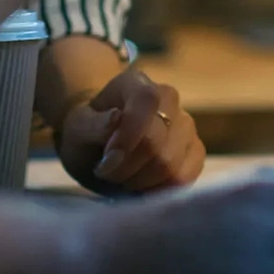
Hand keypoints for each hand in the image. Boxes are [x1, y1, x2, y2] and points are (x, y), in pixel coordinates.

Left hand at [57, 67, 202, 194]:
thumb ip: (92, 125)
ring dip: (141, 182)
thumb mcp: (77, 128)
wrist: (102, 143)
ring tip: (123, 177)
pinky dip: (159, 190)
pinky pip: (184, 179)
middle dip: (127, 168)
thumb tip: (116, 118)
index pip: (146, 101)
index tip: (106, 161)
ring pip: (171, 165)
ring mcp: (186, 125)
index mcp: (136, 83)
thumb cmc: (89, 132)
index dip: (128, 136)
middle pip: (156, 143)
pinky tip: (142, 186)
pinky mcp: (195, 151)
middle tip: (108, 173)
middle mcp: (169, 98)